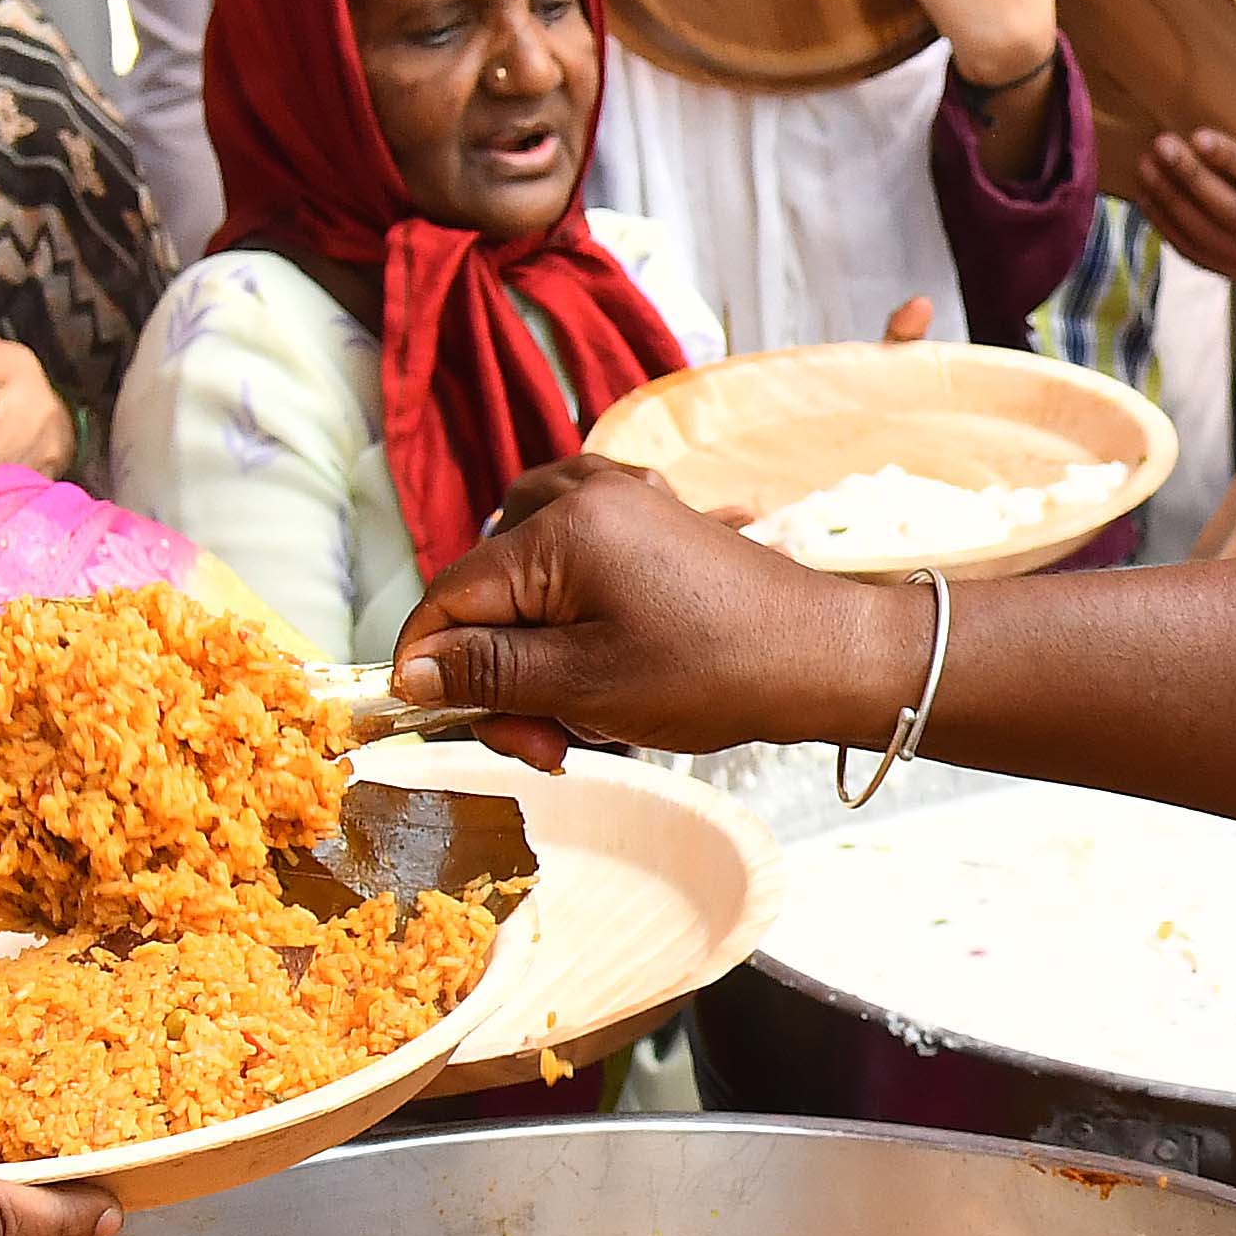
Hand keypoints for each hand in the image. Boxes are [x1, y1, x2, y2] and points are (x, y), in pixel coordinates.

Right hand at [396, 459, 926, 758]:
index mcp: (559, 527)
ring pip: (525, 579)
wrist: (826, 657)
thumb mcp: (586, 687)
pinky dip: (571, 620)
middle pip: (485, 589)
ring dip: (535, 651)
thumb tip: (409, 673)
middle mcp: (583, 492)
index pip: (446, 595)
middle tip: (548, 743)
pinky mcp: (650, 519)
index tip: (448, 727)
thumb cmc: (718, 673)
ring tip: (586, 710)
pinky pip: (573, 562)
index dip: (433, 668)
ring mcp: (621, 499)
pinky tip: (604, 666)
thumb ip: (487, 674)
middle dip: (499, 674)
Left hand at [1133, 124, 1235, 277]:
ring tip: (1146, 166)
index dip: (1233, 160)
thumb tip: (1218, 86)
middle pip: (1234, 212)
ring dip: (1170, 200)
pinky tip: (1146, 195)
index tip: (1198, 135)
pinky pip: (1194, 253)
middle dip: (1192, 177)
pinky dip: (1166, 224)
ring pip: (1208, 235)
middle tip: (1160, 144)